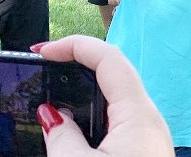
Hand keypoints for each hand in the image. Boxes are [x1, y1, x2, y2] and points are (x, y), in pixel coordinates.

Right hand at [32, 35, 173, 156]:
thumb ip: (62, 138)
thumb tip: (52, 115)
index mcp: (139, 113)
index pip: (110, 58)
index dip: (76, 45)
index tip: (42, 50)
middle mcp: (148, 117)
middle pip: (113, 73)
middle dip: (78, 63)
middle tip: (44, 65)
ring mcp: (147, 134)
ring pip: (115, 97)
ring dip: (85, 89)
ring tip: (54, 92)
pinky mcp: (143, 150)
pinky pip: (117, 118)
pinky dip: (93, 111)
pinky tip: (75, 124)